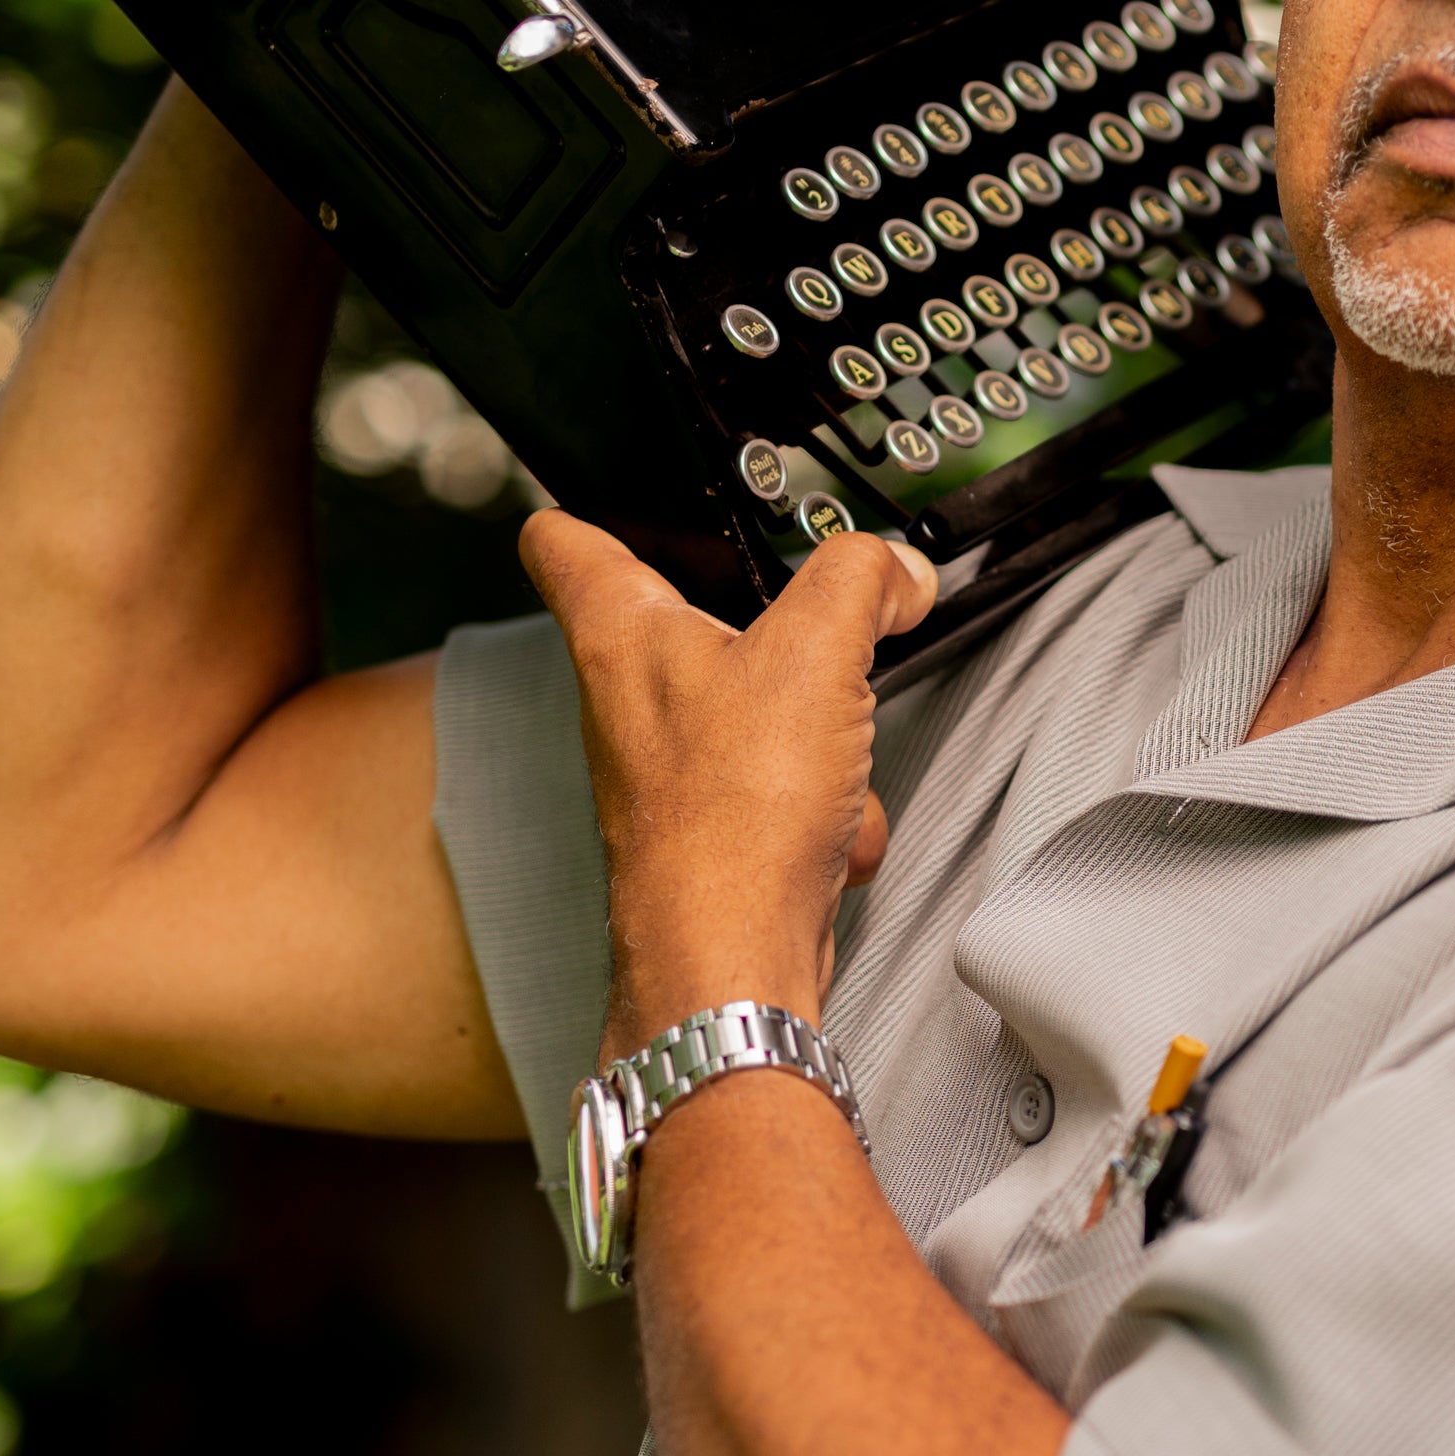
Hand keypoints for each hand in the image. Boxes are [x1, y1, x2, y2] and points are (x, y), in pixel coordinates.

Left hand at [518, 516, 938, 1057]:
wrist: (733, 956)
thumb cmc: (733, 815)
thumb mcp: (815, 650)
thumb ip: (859, 582)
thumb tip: (892, 570)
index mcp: (620, 634)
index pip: (562, 539)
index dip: (598, 506)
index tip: (642, 499)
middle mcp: (627, 702)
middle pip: (687, 623)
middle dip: (773, 628)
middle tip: (817, 617)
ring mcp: (667, 772)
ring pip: (754, 713)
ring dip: (818, 730)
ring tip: (837, 752)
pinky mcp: (711, 833)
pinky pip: (783, 791)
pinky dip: (826, 807)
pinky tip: (837, 829)